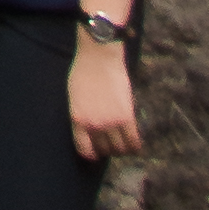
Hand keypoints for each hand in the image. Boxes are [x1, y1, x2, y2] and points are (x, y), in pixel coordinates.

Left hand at [67, 33, 142, 160]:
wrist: (99, 56)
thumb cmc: (83, 72)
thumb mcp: (74, 97)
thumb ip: (80, 116)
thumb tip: (89, 131)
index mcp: (77, 119)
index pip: (84, 150)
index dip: (92, 153)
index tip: (96, 152)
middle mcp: (93, 125)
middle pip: (104, 150)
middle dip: (107, 148)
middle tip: (110, 140)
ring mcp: (110, 122)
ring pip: (119, 149)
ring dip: (121, 148)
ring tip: (121, 140)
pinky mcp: (126, 117)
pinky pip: (133, 142)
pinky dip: (134, 147)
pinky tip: (134, 144)